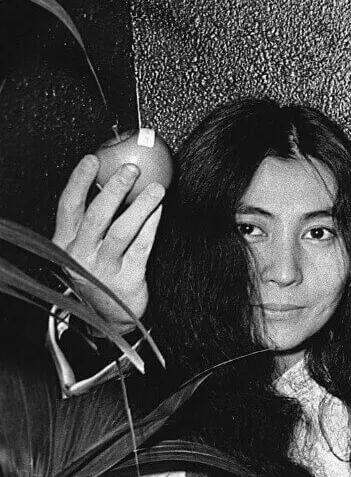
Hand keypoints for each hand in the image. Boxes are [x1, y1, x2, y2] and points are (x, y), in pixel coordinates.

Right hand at [52, 155, 163, 329]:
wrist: (108, 317)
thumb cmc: (99, 273)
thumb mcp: (85, 248)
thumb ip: (92, 220)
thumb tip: (112, 179)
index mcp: (64, 244)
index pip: (68, 207)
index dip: (79, 181)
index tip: (93, 159)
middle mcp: (79, 257)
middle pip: (95, 216)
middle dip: (113, 189)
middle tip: (131, 169)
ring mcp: (102, 270)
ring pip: (121, 231)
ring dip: (140, 206)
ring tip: (157, 188)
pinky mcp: (126, 280)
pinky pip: (141, 246)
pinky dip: (152, 225)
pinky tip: (160, 211)